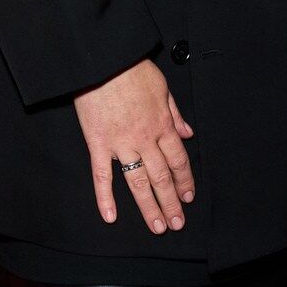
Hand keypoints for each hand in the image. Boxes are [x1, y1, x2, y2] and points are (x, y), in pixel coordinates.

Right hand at [72, 58, 195, 234]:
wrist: (104, 60)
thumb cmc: (132, 69)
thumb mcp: (163, 87)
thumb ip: (175, 112)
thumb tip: (187, 133)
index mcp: (162, 125)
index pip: (178, 160)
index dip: (185, 181)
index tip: (188, 197)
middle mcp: (145, 139)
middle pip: (162, 177)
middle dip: (171, 202)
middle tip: (177, 223)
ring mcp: (121, 144)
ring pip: (138, 182)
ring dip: (149, 207)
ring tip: (158, 226)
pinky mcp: (98, 143)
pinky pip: (102, 175)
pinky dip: (105, 197)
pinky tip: (110, 216)